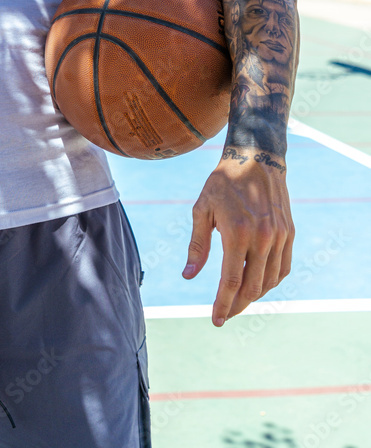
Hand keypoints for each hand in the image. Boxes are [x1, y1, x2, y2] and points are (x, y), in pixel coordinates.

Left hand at [181, 149, 294, 325]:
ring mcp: (279, 236)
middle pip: (252, 286)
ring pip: (270, 281)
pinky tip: (257, 284)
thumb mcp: (202, 209)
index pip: (231, 281)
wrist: (255, 158)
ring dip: (254, 296)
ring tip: (238, 300)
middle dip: (237, 305)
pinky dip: (271, 282)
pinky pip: (283, 268)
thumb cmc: (223, 183)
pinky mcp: (288, 233)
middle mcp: (262, 237)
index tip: (216, 319)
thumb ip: (197, 245)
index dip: (223, 304)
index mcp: (237, 233)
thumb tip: (188, 276)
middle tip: (225, 314)